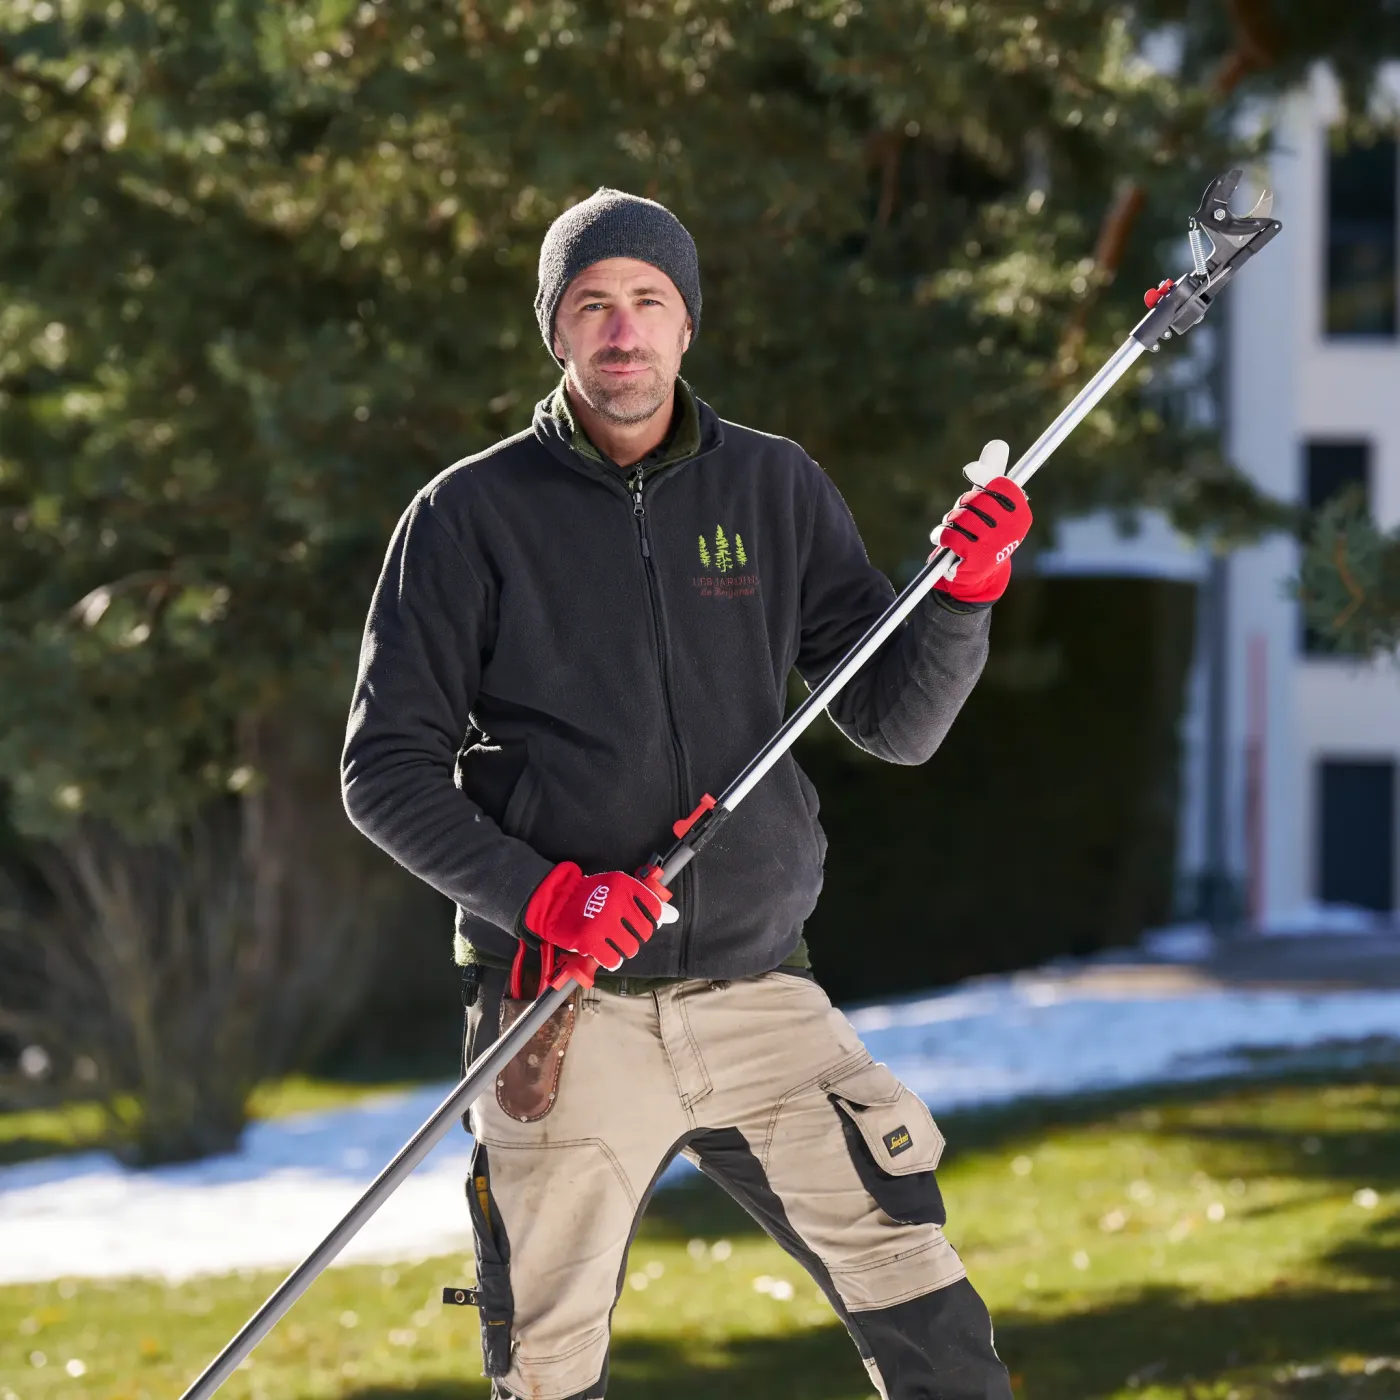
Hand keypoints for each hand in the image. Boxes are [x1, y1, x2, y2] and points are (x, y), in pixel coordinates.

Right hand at [521, 861, 675, 970]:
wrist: (556, 902)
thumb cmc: (590, 896)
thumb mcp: (618, 890)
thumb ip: (645, 902)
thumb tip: (673, 915)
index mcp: (625, 885)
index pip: (653, 909)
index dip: (652, 920)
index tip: (643, 922)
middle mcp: (616, 903)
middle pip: (644, 931)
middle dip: (636, 936)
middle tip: (623, 932)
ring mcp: (603, 923)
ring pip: (630, 948)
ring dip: (624, 949)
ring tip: (614, 943)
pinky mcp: (590, 941)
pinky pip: (613, 960)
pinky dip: (612, 960)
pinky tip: (606, 953)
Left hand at [930, 439, 1031, 604]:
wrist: (977, 575)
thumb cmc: (984, 533)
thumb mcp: (991, 504)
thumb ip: (992, 476)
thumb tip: (998, 444)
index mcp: (1020, 513)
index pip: (1000, 484)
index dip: (983, 482)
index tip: (975, 484)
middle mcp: (1012, 528)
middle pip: (976, 499)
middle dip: (963, 506)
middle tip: (963, 517)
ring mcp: (995, 544)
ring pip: (960, 517)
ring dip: (950, 523)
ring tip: (953, 532)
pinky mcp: (975, 558)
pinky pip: (949, 535)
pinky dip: (942, 537)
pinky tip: (945, 543)